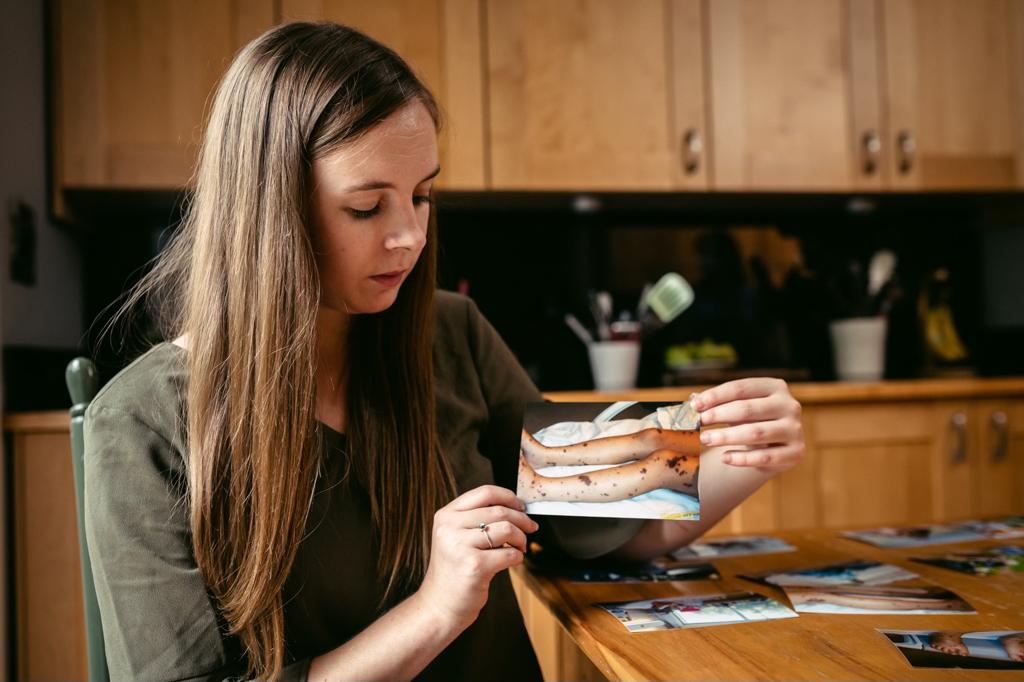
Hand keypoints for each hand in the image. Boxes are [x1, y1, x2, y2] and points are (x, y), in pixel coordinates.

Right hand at [416, 485, 538, 631]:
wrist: (439, 606)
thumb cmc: (453, 571)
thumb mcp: (455, 537)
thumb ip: (476, 519)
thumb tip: (515, 508)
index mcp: (445, 515)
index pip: (484, 492)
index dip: (508, 497)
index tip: (521, 506)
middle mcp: (449, 528)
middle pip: (499, 511)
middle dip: (522, 519)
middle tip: (530, 527)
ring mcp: (460, 547)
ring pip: (507, 529)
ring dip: (521, 538)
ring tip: (520, 547)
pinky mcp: (475, 566)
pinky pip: (509, 553)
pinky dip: (517, 556)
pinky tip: (512, 561)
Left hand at [691, 378, 803, 470]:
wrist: (772, 448)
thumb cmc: (750, 421)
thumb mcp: (736, 408)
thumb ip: (716, 403)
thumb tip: (693, 400)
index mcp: (775, 387)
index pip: (741, 388)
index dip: (716, 395)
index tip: (695, 405)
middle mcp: (789, 405)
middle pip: (747, 409)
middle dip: (719, 415)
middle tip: (699, 422)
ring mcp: (795, 429)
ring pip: (756, 433)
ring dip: (726, 437)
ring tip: (705, 439)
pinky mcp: (796, 452)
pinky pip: (765, 457)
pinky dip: (742, 458)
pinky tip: (724, 458)